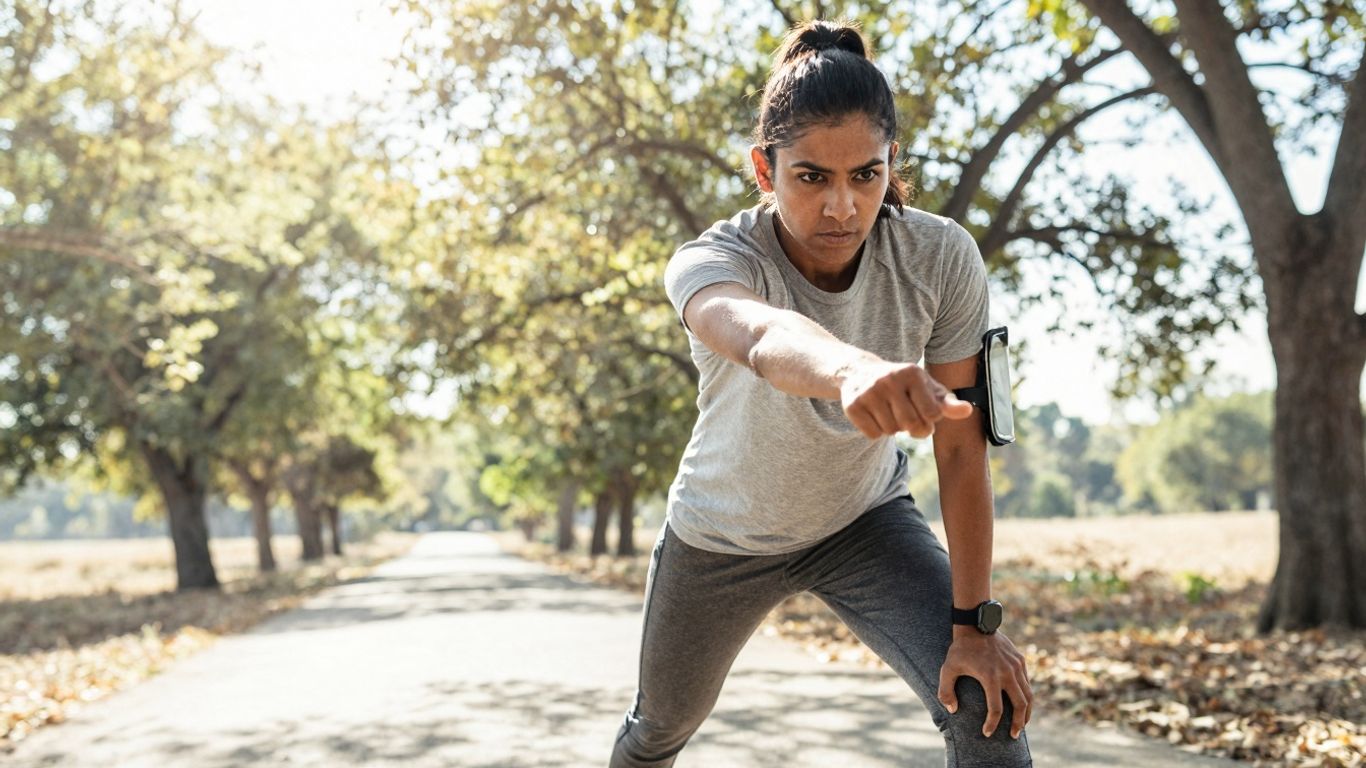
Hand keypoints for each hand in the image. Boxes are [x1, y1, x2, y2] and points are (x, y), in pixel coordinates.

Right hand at [839, 360, 972, 438]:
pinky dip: (876, 431)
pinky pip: (873, 434)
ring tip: (889, 412)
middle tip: (908, 420)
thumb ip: (947, 402)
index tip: (924, 412)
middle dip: (913, 429)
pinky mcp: (852, 405)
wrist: (860, 371)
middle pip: (911, 424)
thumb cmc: (903, 384)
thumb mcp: (926, 388)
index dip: (930, 420)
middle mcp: (890, 380)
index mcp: (912, 373)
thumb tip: (967, 411)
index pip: (932, 414)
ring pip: (891, 431)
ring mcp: (869, 392)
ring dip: (893, 429)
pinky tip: (874, 415)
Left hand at [937, 628, 1032, 738]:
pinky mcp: (1020, 660)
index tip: (987, 734)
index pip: (996, 709)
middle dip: (1018, 723)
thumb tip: (952, 710)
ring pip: (1028, 695)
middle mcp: (1007, 673)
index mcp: (990, 677)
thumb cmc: (960, 649)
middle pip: (1020, 705)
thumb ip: (946, 690)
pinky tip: (1022, 704)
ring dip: (1027, 712)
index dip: (992, 724)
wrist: (976, 624)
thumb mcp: (947, 668)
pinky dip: (1026, 696)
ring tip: (1022, 724)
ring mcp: (1016, 666)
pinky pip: (1027, 683)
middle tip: (1013, 736)